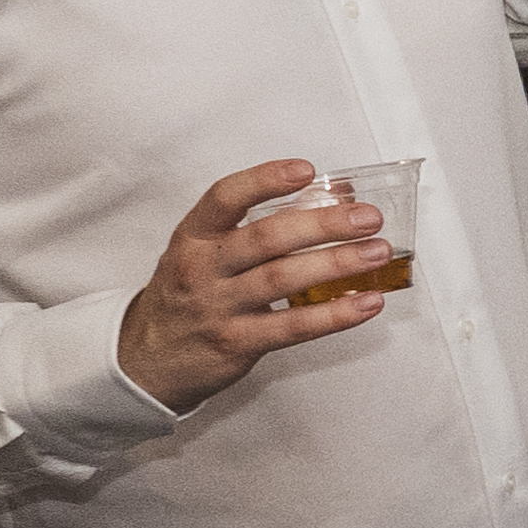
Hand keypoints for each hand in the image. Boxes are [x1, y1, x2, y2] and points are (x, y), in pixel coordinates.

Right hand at [115, 156, 392, 406]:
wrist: (149, 357)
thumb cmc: (192, 293)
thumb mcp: (209, 252)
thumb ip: (264, 223)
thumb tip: (339, 197)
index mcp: (194, 237)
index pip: (224, 197)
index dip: (264, 180)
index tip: (306, 169)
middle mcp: (201, 268)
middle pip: (266, 238)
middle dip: (322, 224)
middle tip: (368, 217)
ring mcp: (217, 307)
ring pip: (282, 280)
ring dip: (337, 264)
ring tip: (378, 252)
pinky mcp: (236, 343)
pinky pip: (293, 327)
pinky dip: (335, 314)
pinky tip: (368, 302)